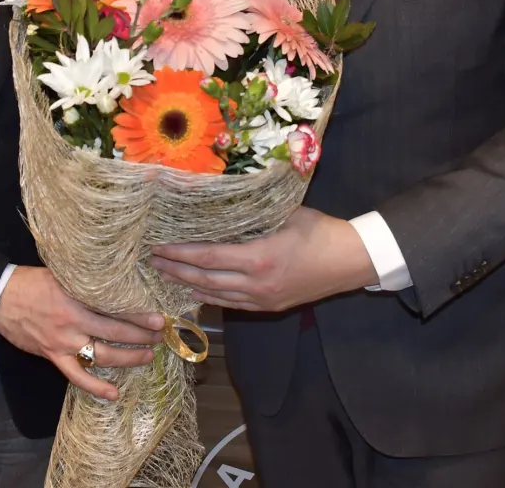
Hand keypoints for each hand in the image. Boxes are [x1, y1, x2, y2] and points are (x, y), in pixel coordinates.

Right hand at [0, 266, 163, 400]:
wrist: (0, 298)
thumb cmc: (31, 282)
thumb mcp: (62, 274)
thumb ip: (85, 282)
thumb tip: (113, 283)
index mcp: (77, 296)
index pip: (115, 307)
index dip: (139, 314)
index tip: (158, 318)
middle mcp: (73, 320)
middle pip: (115, 331)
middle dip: (140, 335)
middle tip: (159, 336)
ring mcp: (63, 341)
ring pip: (102, 355)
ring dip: (128, 358)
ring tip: (147, 356)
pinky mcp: (53, 355)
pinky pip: (77, 376)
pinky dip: (95, 387)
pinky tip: (113, 394)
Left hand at [148, 207, 378, 312]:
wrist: (352, 261)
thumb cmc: (321, 231)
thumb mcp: (287, 213)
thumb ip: (255, 212)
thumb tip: (225, 198)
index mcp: (259, 258)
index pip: (208, 258)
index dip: (181, 254)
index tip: (159, 246)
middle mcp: (257, 284)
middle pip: (205, 280)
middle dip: (176, 270)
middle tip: (152, 261)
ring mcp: (263, 299)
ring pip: (216, 295)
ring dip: (188, 286)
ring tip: (166, 276)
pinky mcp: (270, 306)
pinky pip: (232, 304)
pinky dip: (210, 297)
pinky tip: (196, 291)